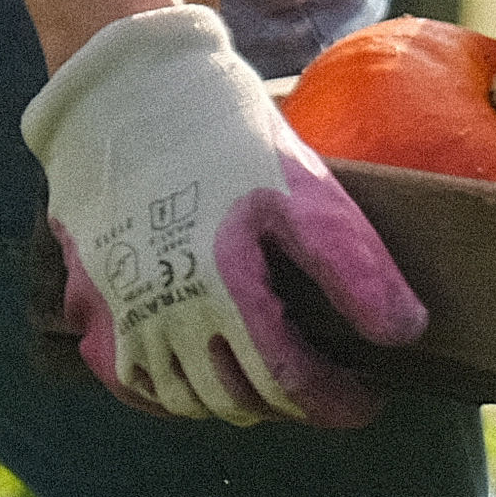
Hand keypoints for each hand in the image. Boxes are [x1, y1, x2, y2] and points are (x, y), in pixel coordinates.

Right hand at [20, 5, 424, 425]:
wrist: (128, 92)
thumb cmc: (225, 137)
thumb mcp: (305, 192)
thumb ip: (356, 269)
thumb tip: (405, 335)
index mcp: (224, 293)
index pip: (289, 384)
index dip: (335, 403)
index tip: (369, 399)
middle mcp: (166, 318)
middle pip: (238, 399)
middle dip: (292, 403)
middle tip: (326, 384)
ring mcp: (123, 315)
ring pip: (184, 398)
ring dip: (235, 401)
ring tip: (272, 378)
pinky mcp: (90, 299)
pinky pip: (128, 380)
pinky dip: (168, 395)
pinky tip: (196, 380)